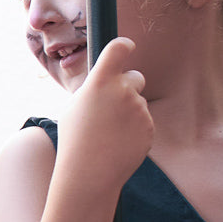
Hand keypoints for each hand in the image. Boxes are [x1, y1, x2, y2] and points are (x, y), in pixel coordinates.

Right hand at [58, 37, 152, 194]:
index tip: (126, 48)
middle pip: (136, 77)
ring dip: (127, 114)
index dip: (124, 46)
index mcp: (100, 82)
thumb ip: (93, 90)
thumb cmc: (74, 142)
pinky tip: (117, 145)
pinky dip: (133, 131)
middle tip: (111, 110)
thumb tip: (107, 80)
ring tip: (108, 136)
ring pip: (138, 103)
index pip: (119, 48)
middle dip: (128, 88)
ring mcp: (139, 109)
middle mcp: (122, 91)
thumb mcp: (73, 109)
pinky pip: (143, 122)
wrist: (88, 175)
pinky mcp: (149, 127)